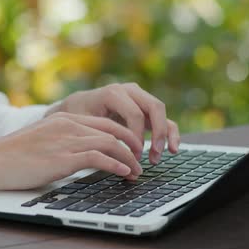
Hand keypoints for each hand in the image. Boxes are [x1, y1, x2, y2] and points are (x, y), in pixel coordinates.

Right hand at [0, 113, 143, 191]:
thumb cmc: (12, 155)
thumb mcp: (41, 140)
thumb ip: (62, 141)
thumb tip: (79, 155)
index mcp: (64, 118)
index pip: (105, 122)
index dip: (124, 135)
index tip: (133, 149)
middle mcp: (68, 125)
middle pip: (113, 131)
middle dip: (132, 146)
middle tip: (141, 160)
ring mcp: (66, 140)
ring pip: (111, 143)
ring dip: (129, 159)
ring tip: (136, 172)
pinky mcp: (63, 157)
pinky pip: (99, 157)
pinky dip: (116, 165)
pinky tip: (123, 173)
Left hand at [45, 83, 179, 163]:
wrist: (76, 106)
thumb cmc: (77, 115)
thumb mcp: (83, 124)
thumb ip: (99, 136)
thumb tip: (115, 158)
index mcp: (113, 93)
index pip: (135, 114)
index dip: (137, 137)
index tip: (132, 156)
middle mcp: (129, 91)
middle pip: (154, 107)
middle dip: (158, 133)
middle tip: (154, 155)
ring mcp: (139, 97)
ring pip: (161, 112)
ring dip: (165, 135)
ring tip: (159, 156)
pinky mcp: (144, 108)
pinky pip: (162, 118)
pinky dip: (169, 132)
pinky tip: (172, 149)